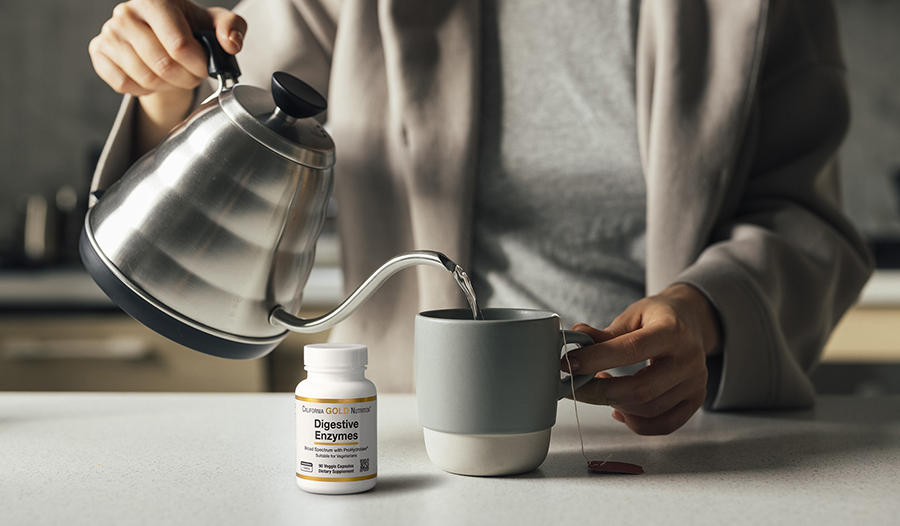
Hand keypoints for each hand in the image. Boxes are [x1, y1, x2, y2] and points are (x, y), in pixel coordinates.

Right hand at [89, 0, 246, 151]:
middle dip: (186, 78)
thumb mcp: (215, 23)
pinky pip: (124, 84)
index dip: (198, 65)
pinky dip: (144, 89)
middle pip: (163, 65)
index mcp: (156, 0)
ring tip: (174, 75)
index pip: (179, 45)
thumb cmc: (190, 28)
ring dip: (167, 85)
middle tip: (192, 75)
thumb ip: (232, 28)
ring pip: (145, 78)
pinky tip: (153, 77)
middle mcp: (127, 13)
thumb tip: (231, 44)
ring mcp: (110, 32)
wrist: (161, 36)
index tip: (205, 68)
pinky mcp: (99, 51)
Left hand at [561, 283, 721, 435]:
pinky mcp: (695, 400)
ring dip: (615, 405)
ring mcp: (695, 383)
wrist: (692, 321)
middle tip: (576, 385)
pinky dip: (636, 423)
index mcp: (673, 331)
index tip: (571, 364)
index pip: (631, 350)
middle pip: (641, 390)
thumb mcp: (633, 315)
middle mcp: (689, 359)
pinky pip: (664, 425)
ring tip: (600, 387)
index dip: (596, 359)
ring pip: (649, 410)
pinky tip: (619, 409)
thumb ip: (606, 333)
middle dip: (600, 392)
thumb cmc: (660, 317)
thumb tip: (576, 335)